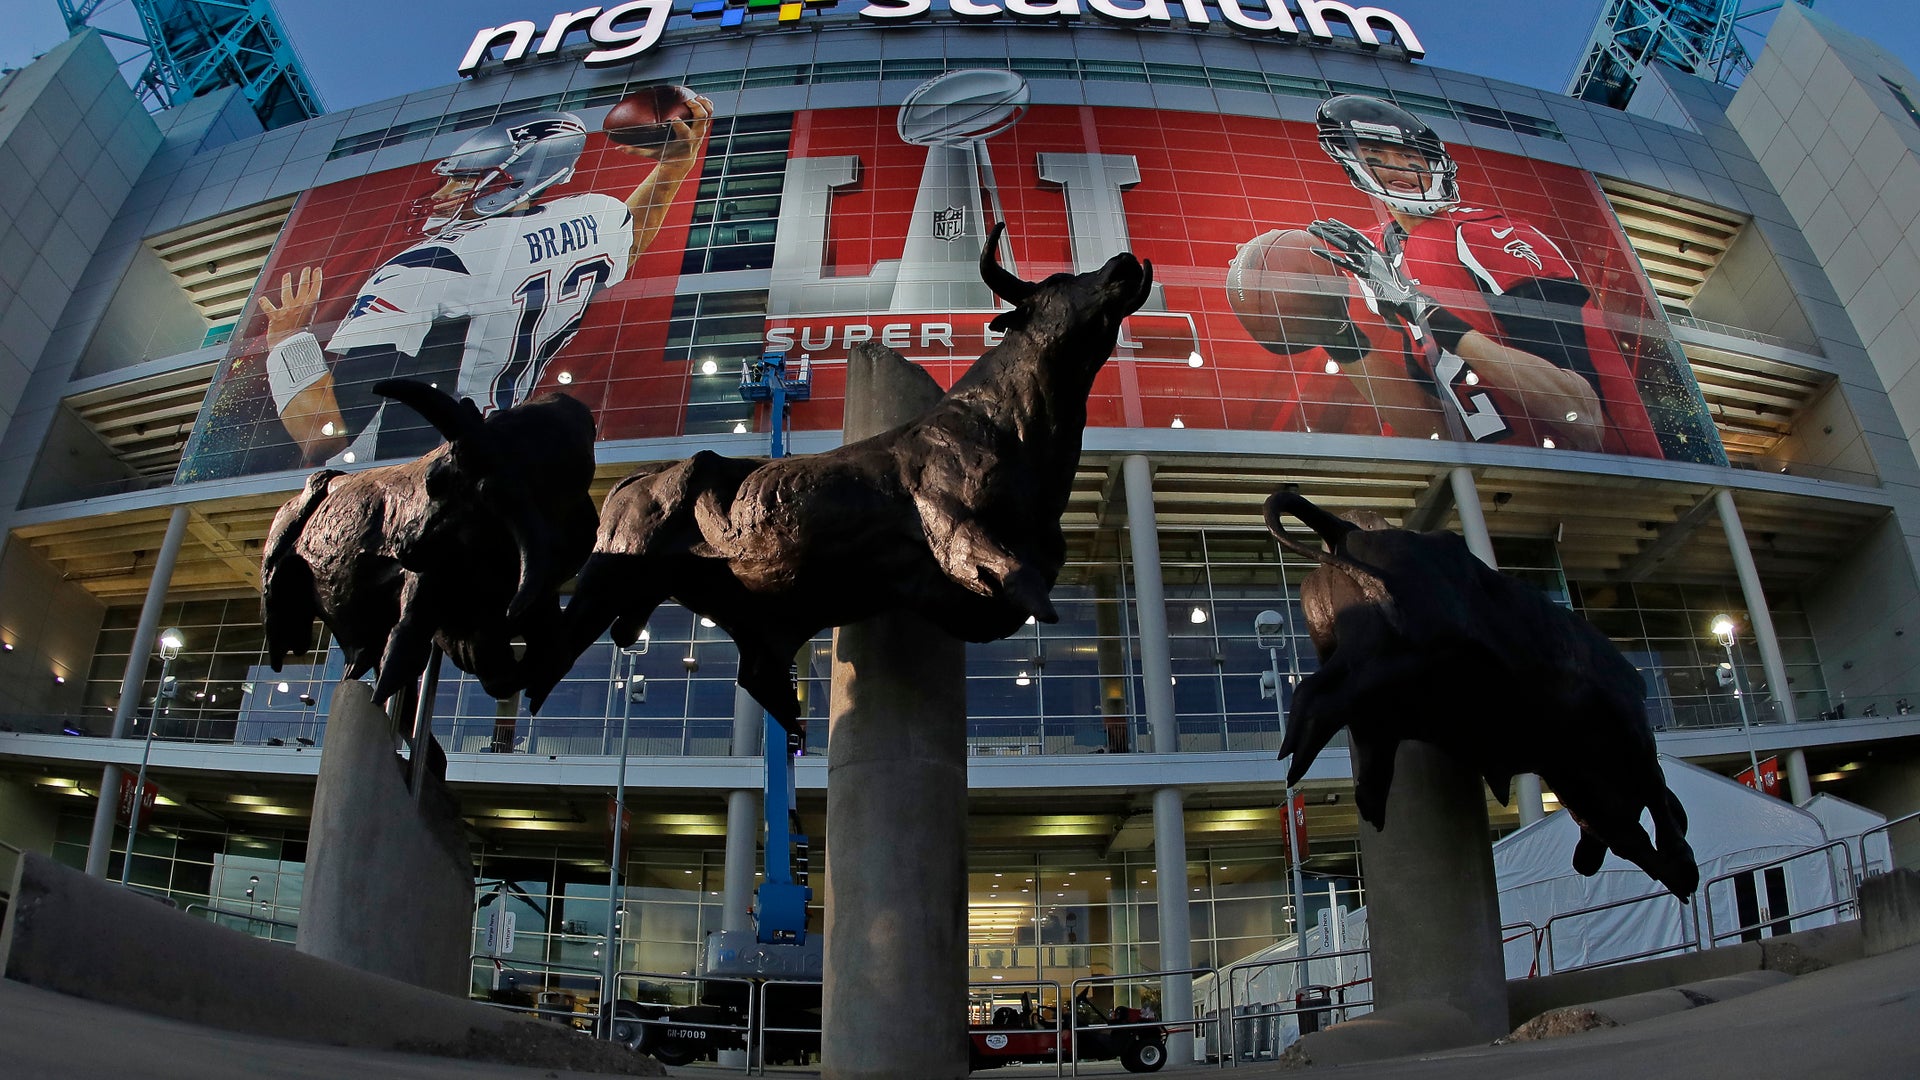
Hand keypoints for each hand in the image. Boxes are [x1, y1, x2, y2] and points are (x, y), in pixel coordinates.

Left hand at [257, 266, 322, 344]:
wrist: (289, 348)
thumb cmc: (300, 341)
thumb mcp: (309, 326)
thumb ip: (306, 316)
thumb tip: (306, 312)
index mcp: (309, 308)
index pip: (315, 289)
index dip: (317, 278)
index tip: (317, 271)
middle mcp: (298, 306)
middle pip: (303, 287)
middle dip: (305, 276)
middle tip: (307, 269)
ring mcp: (286, 309)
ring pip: (287, 292)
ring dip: (287, 282)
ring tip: (287, 275)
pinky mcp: (275, 316)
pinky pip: (268, 307)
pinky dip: (265, 303)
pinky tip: (261, 299)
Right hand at [611, 94, 713, 166]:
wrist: (682, 162)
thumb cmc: (664, 155)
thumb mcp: (651, 154)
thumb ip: (636, 150)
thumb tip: (618, 148)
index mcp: (683, 141)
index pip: (683, 132)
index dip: (679, 125)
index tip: (673, 118)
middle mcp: (694, 136)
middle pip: (700, 120)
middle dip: (696, 109)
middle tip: (688, 101)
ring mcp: (700, 131)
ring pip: (707, 116)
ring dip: (703, 105)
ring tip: (696, 96)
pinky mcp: (702, 127)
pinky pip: (709, 114)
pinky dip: (707, 105)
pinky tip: (701, 97)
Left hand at [1307, 219, 1432, 325]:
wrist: (1407, 301)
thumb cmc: (1393, 295)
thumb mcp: (1378, 281)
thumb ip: (1367, 275)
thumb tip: (1358, 275)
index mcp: (1375, 253)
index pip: (1356, 236)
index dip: (1342, 227)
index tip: (1329, 222)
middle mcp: (1372, 254)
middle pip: (1348, 235)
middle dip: (1330, 228)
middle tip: (1314, 223)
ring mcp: (1369, 262)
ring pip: (1344, 244)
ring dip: (1326, 235)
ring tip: (1311, 229)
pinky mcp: (1366, 274)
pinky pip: (1343, 263)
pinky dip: (1328, 255)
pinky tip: (1314, 250)